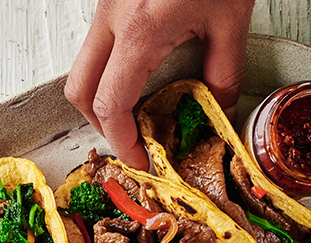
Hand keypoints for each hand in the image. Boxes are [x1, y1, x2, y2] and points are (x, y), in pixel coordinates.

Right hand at [65, 0, 254, 169]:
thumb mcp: (231, 16)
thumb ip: (224, 70)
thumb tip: (219, 107)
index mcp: (139, 29)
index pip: (110, 104)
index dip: (122, 141)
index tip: (142, 158)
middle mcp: (111, 18)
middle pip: (79, 91)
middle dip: (101, 124)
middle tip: (133, 138)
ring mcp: (105, 5)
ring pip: (83, 67)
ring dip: (103, 96)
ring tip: (138, 110)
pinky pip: (98, 45)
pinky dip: (110, 70)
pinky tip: (140, 74)